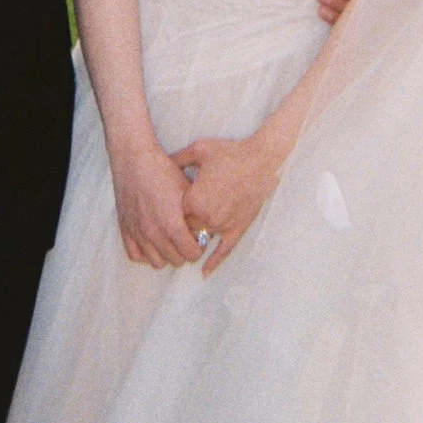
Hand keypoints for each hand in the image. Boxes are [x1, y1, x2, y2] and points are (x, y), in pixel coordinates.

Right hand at [109, 140, 203, 269]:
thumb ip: (196, 214)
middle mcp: (154, 233)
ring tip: (170, 240)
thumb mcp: (187, 190)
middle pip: (176, 260)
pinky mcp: (125, 229)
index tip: (198, 239)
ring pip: (156, 262)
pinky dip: (146, 253)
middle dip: (184, 251)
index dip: (199, 248)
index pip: (191, 254)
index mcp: (172, 224)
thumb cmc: (162, 171)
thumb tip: (204, 229)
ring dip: (166, 254)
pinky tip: (153, 242)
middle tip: (186, 238)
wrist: (134, 159)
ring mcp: (138, 233)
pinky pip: (136, 255)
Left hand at [172, 132, 282, 275]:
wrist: (260, 159)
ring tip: (186, 237)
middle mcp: (206, 217)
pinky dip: (213, 262)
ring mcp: (222, 225)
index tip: (168, 202)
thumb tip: (162, 162)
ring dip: (195, 237)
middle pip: (186, 228)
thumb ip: (178, 158)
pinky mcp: (237, 229)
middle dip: (182, 223)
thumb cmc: (229, 153)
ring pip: (202, 238)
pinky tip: (204, 272)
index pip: (173, 214)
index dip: (171, 208)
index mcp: (193, 200)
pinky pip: (223, 251)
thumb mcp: (198, 150)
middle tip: (179, 216)